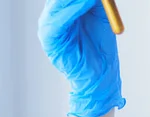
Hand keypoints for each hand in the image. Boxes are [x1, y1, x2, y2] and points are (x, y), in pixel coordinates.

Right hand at [38, 0, 125, 116]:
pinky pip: (59, 19)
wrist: (100, 75)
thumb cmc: (101, 47)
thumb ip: (96, 1)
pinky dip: (73, 8)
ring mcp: (48, 27)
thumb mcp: (100, 15)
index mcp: (63, 11)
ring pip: (58, 4)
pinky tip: (87, 2)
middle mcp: (52, 16)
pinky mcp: (50, 39)